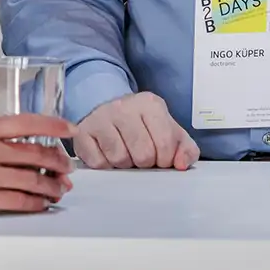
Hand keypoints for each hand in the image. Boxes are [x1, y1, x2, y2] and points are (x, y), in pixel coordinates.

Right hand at [0, 114, 73, 217]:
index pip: (27, 122)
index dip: (54, 125)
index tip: (70, 129)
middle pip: (35, 153)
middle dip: (57, 162)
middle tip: (68, 169)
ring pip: (31, 179)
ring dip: (51, 186)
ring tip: (60, 190)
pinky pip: (18, 200)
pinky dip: (35, 204)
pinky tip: (42, 205)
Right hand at [73, 92, 199, 169]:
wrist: (107, 106)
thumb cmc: (141, 124)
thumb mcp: (169, 131)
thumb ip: (186, 149)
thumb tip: (181, 164)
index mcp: (150, 105)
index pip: (165, 143)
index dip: (166, 159)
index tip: (161, 158)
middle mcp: (124, 107)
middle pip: (143, 154)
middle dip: (145, 163)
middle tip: (141, 157)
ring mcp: (101, 118)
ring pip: (119, 159)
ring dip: (125, 164)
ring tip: (125, 153)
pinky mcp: (83, 132)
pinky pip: (98, 163)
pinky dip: (106, 165)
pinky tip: (108, 154)